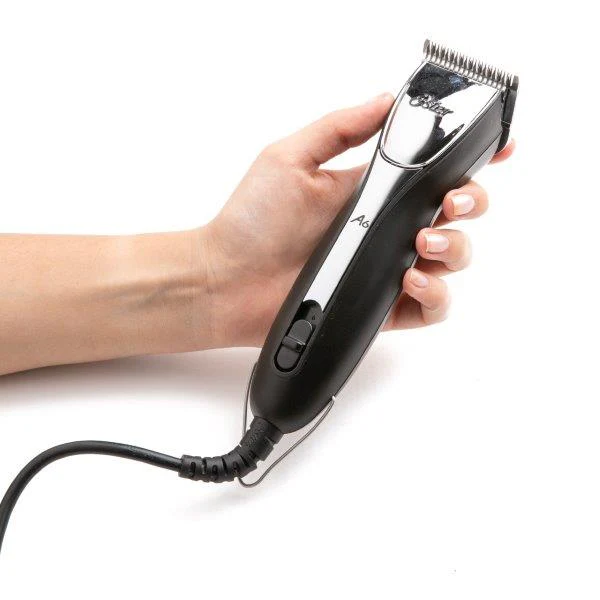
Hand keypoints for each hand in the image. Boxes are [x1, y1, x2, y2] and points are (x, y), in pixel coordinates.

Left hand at [201, 93, 513, 347]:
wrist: (226, 279)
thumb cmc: (250, 222)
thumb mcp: (291, 159)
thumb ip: (341, 129)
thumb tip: (384, 100)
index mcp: (369, 193)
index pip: (432, 174)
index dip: (469, 164)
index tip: (497, 151)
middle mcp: (384, 230)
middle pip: (456, 217)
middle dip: (471, 204)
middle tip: (450, 203)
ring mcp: (385, 269)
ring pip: (453, 260)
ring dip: (456, 249)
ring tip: (422, 244)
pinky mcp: (380, 306)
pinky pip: (431, 307)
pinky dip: (436, 295)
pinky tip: (412, 280)